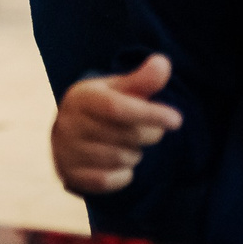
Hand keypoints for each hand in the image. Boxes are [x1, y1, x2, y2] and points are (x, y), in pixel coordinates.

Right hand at [52, 55, 181, 193]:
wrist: (69, 137)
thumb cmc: (101, 109)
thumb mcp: (119, 91)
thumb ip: (142, 80)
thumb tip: (163, 63)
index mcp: (80, 97)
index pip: (117, 107)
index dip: (149, 113)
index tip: (176, 119)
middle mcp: (69, 123)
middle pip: (125, 136)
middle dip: (147, 134)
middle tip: (147, 130)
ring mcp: (66, 151)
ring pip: (120, 159)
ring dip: (134, 155)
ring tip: (127, 145)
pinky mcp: (70, 176)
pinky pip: (109, 181)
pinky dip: (122, 175)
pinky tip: (118, 165)